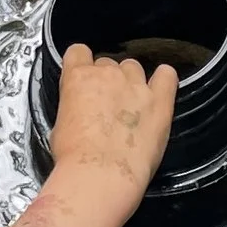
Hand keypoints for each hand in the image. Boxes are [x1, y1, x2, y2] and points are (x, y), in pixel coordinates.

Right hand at [45, 42, 176, 219]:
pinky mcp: (159, 101)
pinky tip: (161, 85)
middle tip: (106, 105)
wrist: (99, 174)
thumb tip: (78, 111)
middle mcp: (107, 74)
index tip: (84, 75)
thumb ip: (72, 105)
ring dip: (131, 81)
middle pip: (108, 63)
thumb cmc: (75, 157)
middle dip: (107, 80)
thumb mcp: (59, 125)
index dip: (81, 63)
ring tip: (130, 105)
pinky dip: (164, 78)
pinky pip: (167, 76)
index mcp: (77, 77)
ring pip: (134, 67)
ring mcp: (136, 86)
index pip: (78, 52)